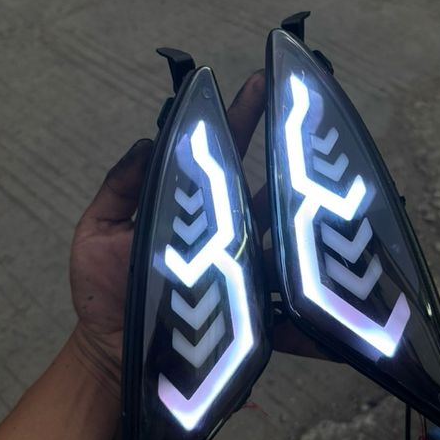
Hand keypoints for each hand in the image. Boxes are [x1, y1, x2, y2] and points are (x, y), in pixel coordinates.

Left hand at [68, 70, 332, 395]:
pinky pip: (289, 305)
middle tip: (311, 119)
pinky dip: (315, 302)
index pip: (221, 153)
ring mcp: (246, 271)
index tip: (258, 83)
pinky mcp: (254, 313)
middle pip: (265, 186)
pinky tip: (341, 278)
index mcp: (193, 206)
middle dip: (288, 152)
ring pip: (286, 236)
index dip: (238, 118)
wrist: (113, 356)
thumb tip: (147, 140)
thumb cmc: (103, 293)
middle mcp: (228, 232)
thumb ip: (119, 188)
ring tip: (336, 183)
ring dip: (310, 211)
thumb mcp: (99, 232)